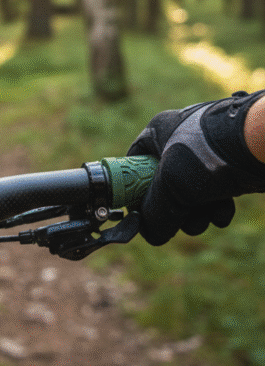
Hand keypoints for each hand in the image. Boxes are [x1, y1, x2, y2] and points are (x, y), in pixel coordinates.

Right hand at [128, 91, 264, 244]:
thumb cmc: (210, 155)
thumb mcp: (171, 185)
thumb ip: (155, 212)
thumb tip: (150, 234)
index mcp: (160, 130)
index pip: (134, 162)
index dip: (134, 189)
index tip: (140, 211)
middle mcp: (182, 138)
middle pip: (164, 183)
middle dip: (173, 208)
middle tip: (177, 221)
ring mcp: (209, 152)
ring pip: (191, 192)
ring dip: (196, 213)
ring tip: (205, 217)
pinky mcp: (231, 166)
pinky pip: (215, 193)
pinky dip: (216, 208)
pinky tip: (222, 212)